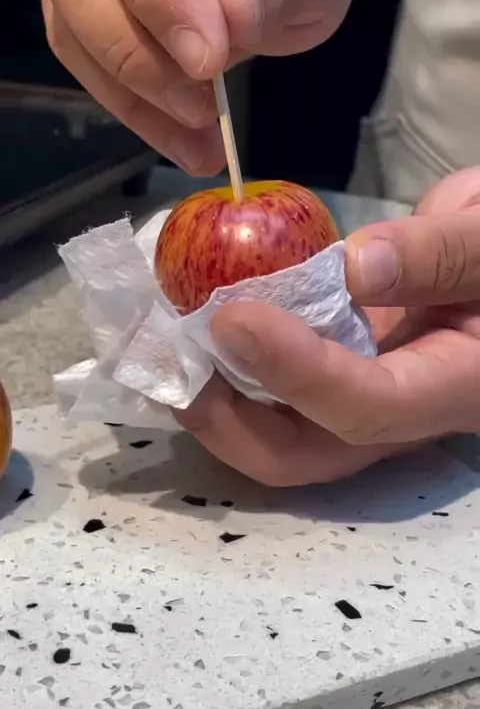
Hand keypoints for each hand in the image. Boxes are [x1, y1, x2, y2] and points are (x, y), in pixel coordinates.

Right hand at [37, 0, 352, 173]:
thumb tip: (224, 16)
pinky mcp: (79, 1)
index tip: (207, 60)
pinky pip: (84, 58)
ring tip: (198, 142)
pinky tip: (180, 139)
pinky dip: (132, 107)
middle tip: (203, 110)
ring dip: (133, 95)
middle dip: (138, 55)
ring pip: (69, 21)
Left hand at [175, 169, 479, 485]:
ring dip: (216, 400)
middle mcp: (400, 411)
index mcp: (454, 386)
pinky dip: (230, 364)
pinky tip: (195, 321)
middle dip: (229, 423)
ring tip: (166, 346)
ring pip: (282, 431)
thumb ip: (440, 254)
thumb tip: (355, 268)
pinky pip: (276, 387)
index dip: (298, 373)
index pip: (369, 406)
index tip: (235, 318)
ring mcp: (362, 392)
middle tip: (172, 365)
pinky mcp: (337, 367)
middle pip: (308, 454)